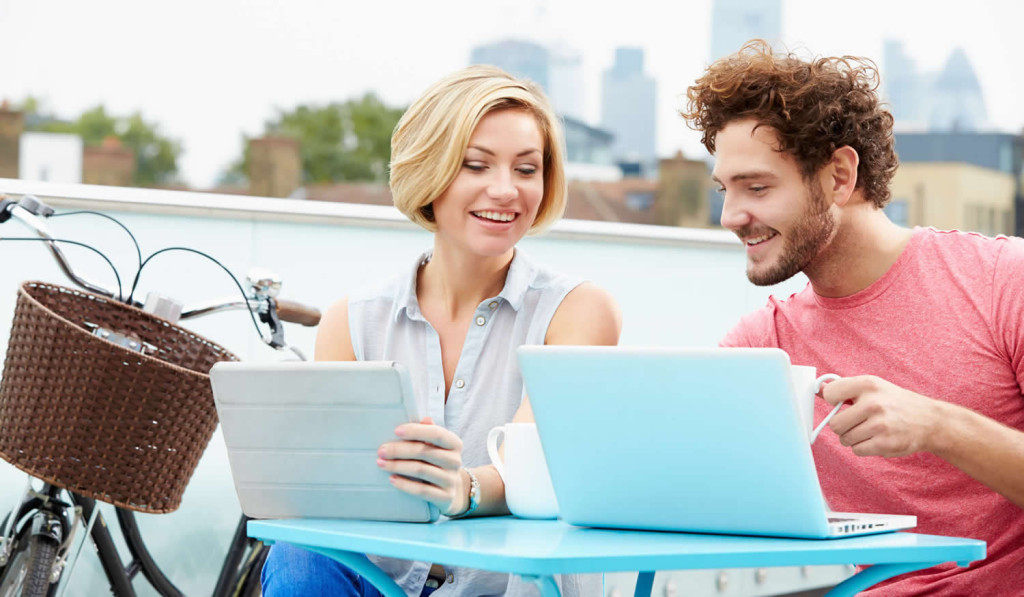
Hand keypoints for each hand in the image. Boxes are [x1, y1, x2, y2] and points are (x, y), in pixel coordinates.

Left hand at [377, 417, 467, 515]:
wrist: (452, 491)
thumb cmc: (437, 462)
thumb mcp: (436, 446)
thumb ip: (429, 432)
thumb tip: (425, 419)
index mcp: (454, 444)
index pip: (437, 434)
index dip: (416, 431)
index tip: (396, 430)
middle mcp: (455, 461)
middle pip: (425, 452)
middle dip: (400, 450)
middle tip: (381, 450)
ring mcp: (451, 480)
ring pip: (421, 470)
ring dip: (398, 466)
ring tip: (381, 463)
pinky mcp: (445, 497)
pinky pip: (422, 491)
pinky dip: (405, 484)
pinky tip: (392, 479)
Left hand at [821, 375, 942, 457]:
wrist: (930, 421)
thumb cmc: (896, 402)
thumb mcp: (873, 387)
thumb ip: (845, 389)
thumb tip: (817, 389)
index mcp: (868, 384)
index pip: (830, 394)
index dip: (832, 402)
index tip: (841, 404)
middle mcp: (873, 403)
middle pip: (835, 423)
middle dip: (843, 426)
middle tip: (857, 422)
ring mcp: (879, 424)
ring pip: (845, 439)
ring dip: (853, 438)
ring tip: (870, 430)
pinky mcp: (884, 443)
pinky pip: (857, 450)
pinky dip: (863, 447)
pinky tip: (876, 439)